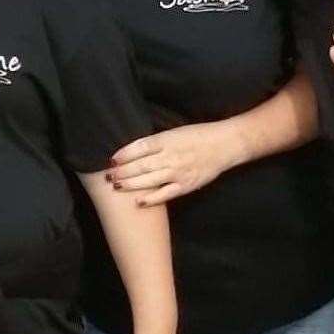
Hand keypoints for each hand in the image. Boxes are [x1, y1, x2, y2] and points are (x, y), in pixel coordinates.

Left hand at [107, 124, 237, 205]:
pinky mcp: (186, 185)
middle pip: (141, 165)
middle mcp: (171, 156)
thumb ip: (157, 142)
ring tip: (116, 186)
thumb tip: (134, 151)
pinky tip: (138, 202)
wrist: (225, 145)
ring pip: (149, 180)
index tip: (112, 159)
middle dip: (122, 171)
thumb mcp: (176, 132)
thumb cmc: (199, 135)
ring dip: (131, 184)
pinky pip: (165, 194)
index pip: (140, 147)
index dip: (124, 154)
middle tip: (108, 176)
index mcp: (167, 140)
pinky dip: (151, 199)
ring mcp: (178, 172)